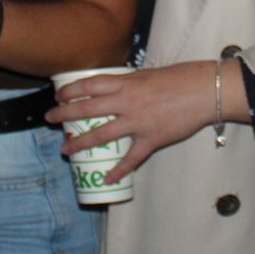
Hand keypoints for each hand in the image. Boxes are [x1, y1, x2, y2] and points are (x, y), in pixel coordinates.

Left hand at [44, 61, 215, 182]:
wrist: (205, 90)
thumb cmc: (179, 78)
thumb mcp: (147, 75)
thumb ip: (129, 84)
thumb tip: (114, 89)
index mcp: (126, 83)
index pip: (89, 85)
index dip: (70, 91)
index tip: (58, 95)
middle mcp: (127, 102)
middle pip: (87, 109)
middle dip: (65, 115)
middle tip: (50, 120)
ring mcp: (138, 122)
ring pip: (102, 134)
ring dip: (81, 143)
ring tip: (66, 151)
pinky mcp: (152, 139)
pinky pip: (131, 158)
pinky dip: (118, 170)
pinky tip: (107, 178)